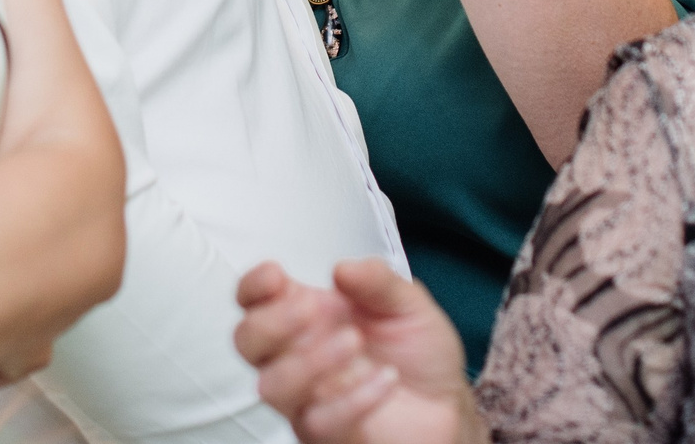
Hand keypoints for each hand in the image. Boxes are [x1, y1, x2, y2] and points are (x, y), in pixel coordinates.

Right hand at [233, 261, 478, 443]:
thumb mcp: (408, 304)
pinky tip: (385, 379)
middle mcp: (299, 355)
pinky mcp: (328, 433)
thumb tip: (344, 267)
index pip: (255, 299)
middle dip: (272, 322)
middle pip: (247, 341)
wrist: (446, 405)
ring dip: (310, 361)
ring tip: (354, 342)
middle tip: (313, 310)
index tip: (275, 275)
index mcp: (308, 315)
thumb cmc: (418, 354)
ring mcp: (309, 397)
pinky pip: (318, 421)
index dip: (253, 286)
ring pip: (273, 386)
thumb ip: (378, 281)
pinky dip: (353, 399)